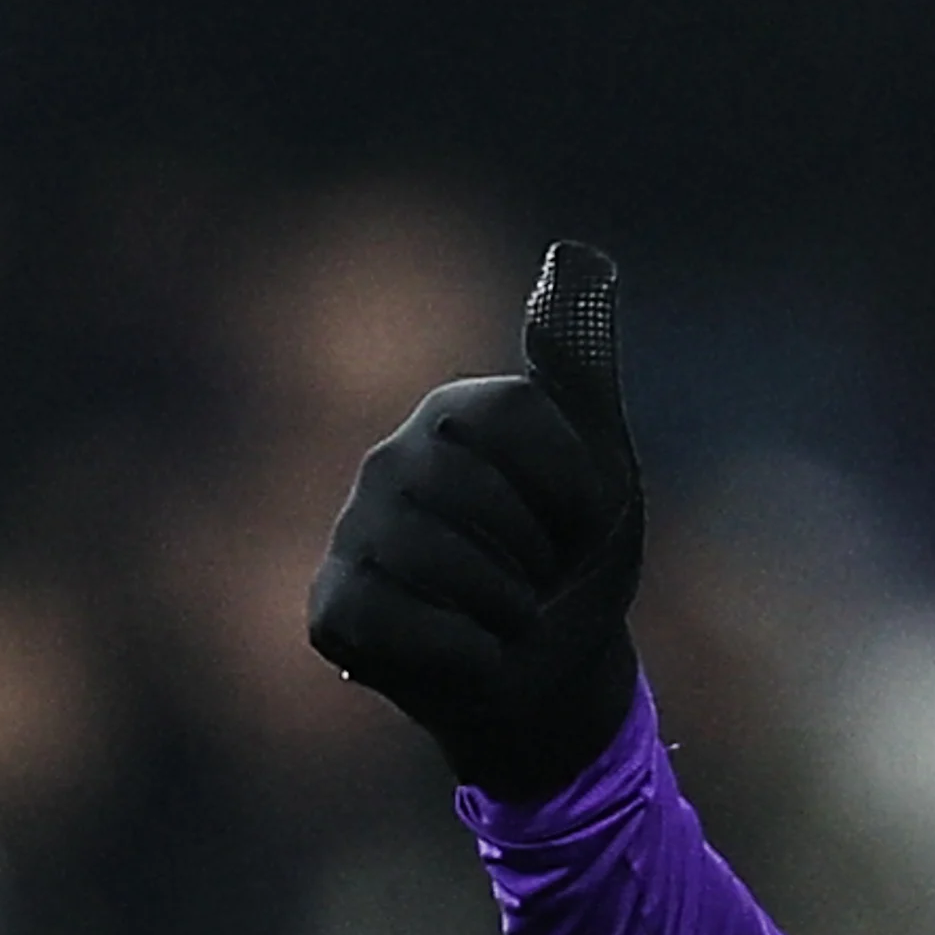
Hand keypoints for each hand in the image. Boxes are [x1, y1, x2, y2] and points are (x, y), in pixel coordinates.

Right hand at [307, 241, 646, 800]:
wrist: (554, 678)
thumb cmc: (574, 564)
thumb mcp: (602, 467)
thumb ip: (581, 371)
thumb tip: (575, 256)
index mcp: (456, 415)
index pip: (519, 419)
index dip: (572, 487)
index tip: (579, 521)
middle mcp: (392, 461)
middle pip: (475, 493)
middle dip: (535, 554)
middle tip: (537, 576)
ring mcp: (353, 534)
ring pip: (440, 562)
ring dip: (506, 609)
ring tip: (506, 615)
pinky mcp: (332, 610)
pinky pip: (405, 625)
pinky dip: (465, 654)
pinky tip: (466, 653)